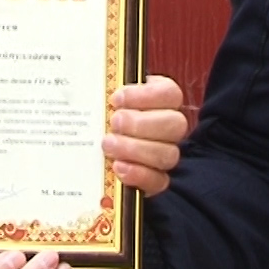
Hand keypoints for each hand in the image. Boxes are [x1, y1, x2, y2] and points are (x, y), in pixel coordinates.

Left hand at [104, 75, 187, 195]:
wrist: (93, 149)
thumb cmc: (103, 116)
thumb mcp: (104, 98)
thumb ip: (107, 90)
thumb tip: (99, 87)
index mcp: (161, 100)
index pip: (170, 94)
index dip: (146, 95)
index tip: (116, 99)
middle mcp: (169, 126)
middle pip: (175, 124)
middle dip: (141, 124)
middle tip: (114, 123)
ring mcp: (166, 154)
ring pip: (168, 154)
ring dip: (136, 149)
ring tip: (109, 145)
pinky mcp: (157, 179)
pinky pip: (158, 181)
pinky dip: (138, 174)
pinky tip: (118, 167)